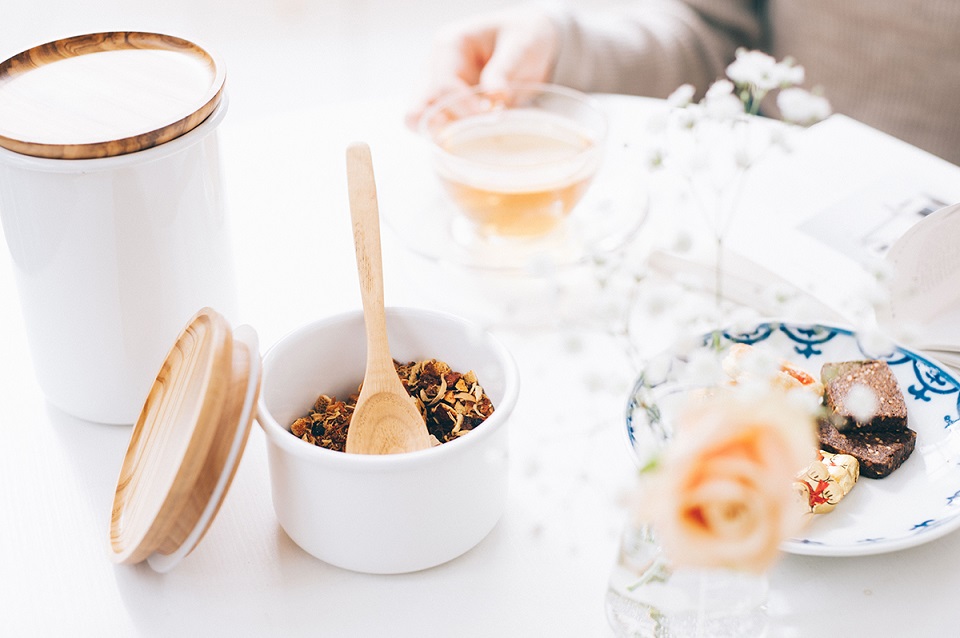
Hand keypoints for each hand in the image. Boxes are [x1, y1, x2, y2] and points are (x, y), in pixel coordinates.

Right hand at [406, 6, 559, 128]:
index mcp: (449, 46)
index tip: (490, 118)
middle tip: (473, 136)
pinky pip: (440, 130)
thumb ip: (505, 71)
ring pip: (423, 123)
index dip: (464, 107)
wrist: (528, 42)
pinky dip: (453, 140)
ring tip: (475, 140)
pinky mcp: (449, 107)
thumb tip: (495, 98)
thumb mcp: (521, 45)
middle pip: (419, 108)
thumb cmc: (522, 36)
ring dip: (446, 136)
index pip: (443, 85)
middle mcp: (436, 68)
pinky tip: (476, 142)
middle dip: (443, 127)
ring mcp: (438, 89)